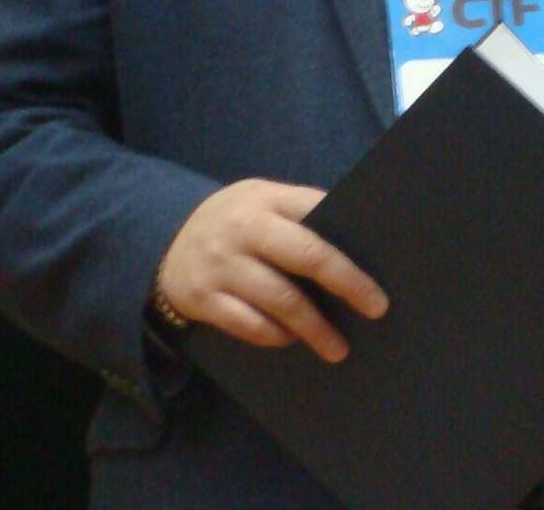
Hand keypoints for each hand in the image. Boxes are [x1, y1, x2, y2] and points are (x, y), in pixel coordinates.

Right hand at [153, 178, 387, 363]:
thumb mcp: (261, 201)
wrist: (163, 242)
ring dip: (314, 327)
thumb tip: (356, 243)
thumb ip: (299, 212)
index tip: (380, 262)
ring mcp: (221, 265)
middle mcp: (243, 229)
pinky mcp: (202, 298)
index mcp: (265, 199)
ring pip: (280, 300)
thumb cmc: (236, 222)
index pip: (317, 211)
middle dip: (347, 283)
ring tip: (337, 346)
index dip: (351, 236)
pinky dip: (276, 335)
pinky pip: (248, 324)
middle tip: (377, 308)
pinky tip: (292, 339)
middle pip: (307, 256)